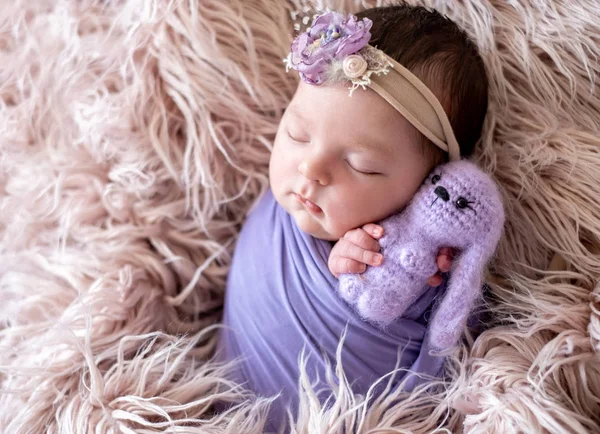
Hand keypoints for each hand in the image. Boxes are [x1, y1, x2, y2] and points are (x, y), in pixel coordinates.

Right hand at [328, 224, 454, 286]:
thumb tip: (438, 278)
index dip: (373, 227)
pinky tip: (360, 269)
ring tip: (375, 262)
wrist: (354, 274)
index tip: (381, 233)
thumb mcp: (398, 260)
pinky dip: (350, 265)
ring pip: (348, 243)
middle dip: (368, 243)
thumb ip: (417, 265)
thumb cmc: (381, 264)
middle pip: (357, 233)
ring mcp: (344, 248)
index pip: (369, 224)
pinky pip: (339, 262)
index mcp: (370, 232)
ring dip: (363, 253)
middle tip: (381, 256)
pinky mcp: (336, 262)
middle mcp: (355, 236)